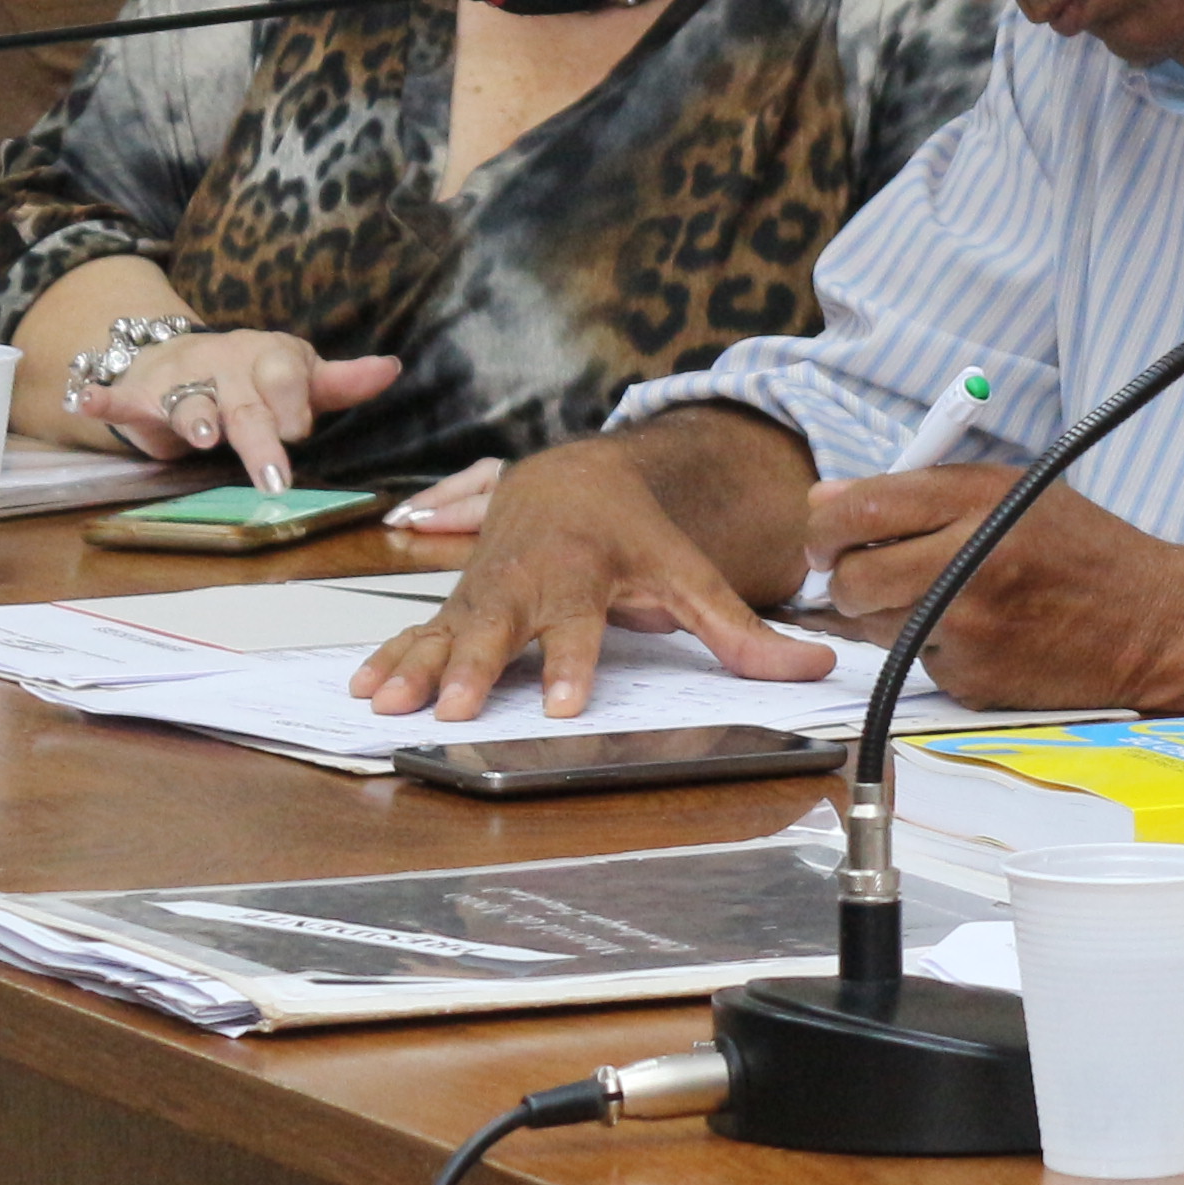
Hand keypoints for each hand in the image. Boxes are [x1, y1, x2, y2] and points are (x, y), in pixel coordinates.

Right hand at [82, 329, 399, 493]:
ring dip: (194, 415)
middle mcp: (226, 362)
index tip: (300, 430)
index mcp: (270, 356)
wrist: (182, 353)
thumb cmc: (252, 375)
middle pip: (246, 403)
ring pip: (189, 400)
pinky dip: (105, 397)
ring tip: (200, 435)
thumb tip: (392, 368)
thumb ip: (338, 382)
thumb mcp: (297, 374)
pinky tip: (88, 400)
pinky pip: (121, 394)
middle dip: (259, 437)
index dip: (293, 402)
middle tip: (274, 475)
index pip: (287, 374)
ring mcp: (183, 377)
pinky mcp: (142, 392)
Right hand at [357, 445, 837, 719]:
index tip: (569, 703)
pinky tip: (364, 689)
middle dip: (478, 667)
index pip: (582, 624)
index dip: (575, 662)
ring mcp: (486, 591)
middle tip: (457, 709)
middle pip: (501, 628)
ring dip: (417, 668)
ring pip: (447, 630)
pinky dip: (389, 659)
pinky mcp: (458, 601)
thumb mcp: (688, 570)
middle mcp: (528, 580)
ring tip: (389, 704)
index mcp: (586, 571)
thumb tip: (819, 663)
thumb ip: (743, 628)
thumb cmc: (631, 531)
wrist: (567, 475)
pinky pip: (419, 631)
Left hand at [805, 466, 1183, 709]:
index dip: (826, 522)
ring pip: (874, 624)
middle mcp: (972, 564)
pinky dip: (927, 646)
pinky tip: (975, 632)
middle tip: (859, 570)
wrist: (1152, 625)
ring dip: (883, 612)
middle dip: (841, 576)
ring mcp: (970, 629)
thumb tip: (828, 498)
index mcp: (981, 503)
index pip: (863, 507)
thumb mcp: (1012, 492)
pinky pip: (913, 661)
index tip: (826, 531)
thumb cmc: (1081, 550)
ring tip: (936, 596)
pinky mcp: (972, 681)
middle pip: (853, 576)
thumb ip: (922, 491)